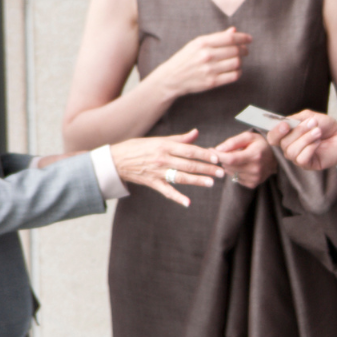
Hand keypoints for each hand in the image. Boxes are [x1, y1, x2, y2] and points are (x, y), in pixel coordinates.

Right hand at [108, 129, 224, 206]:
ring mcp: (158, 172)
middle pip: (188, 164)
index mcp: (165, 146)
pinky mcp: (152, 183)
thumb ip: (179, 139)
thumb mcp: (157, 139)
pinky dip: (177, 197)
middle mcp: (162, 159)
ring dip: (197, 180)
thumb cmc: (138, 147)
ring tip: (211, 183)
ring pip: (180, 177)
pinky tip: (188, 203)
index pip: (189, 150)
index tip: (217, 157)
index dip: (204, 154)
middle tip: (221, 172)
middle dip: (206, 168)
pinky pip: (166, 191)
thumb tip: (196, 132)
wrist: (115, 160)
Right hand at [152, 27, 250, 97]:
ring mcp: (209, 69)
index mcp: (202, 43)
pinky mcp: (212, 82)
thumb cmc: (185, 59)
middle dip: (244, 50)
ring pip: (237, 63)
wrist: (171, 78)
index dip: (243, 38)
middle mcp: (206, 55)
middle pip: (236, 50)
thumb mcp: (196, 44)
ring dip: (240, 61)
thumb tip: (234, 30)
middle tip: (244, 50)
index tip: (249, 39)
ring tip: (237, 60)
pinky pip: (234, 75)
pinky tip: (234, 69)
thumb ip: (216, 38)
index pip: (230, 38)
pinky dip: (238, 72)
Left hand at [212, 130, 276, 187]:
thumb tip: (217, 149)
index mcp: (255, 155)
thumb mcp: (249, 137)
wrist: (277, 157)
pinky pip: (235, 178)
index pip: (230, 159)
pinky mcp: (253, 184)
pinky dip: (235, 172)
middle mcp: (255, 169)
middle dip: (224, 158)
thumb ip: (232, 142)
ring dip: (229, 165)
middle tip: (229, 151)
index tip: (211, 150)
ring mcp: (255, 178)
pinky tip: (242, 166)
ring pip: (230, 172)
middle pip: (228, 166)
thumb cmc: (261, 144)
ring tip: (238, 158)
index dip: (218, 155)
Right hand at [269, 110, 336, 171]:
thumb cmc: (325, 126)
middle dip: (298, 131)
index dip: (276, 132)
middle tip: (313, 123)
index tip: (286, 125)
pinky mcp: (308, 165)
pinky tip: (318, 142)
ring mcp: (298, 157)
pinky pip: (301, 159)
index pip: (272, 137)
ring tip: (318, 132)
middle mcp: (289, 147)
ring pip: (291, 151)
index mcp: (287, 135)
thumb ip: (296, 118)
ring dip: (306, 139)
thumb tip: (285, 122)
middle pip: (283, 143)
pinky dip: (310, 148)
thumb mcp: (310, 117)